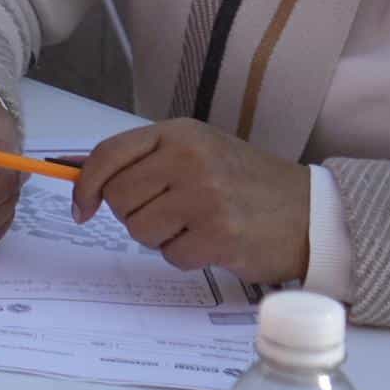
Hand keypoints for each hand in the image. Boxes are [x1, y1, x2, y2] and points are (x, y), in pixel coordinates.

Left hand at [74, 120, 312, 282]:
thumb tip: (79, 176)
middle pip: (119, 197)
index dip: (87, 185)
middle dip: (134, 213)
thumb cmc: (247, 183)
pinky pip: (171, 255)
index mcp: (180, 133)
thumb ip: (145, 160)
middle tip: (170, 213)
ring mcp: (205, 197)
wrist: (311, 212)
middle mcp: (190, 159)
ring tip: (196, 225)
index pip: (108, 155)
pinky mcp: (219, 236)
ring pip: (139, 230)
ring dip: (162, 237)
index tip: (83, 207)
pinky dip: (187, 256)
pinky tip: (213, 242)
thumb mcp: (198, 152)